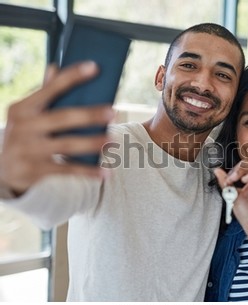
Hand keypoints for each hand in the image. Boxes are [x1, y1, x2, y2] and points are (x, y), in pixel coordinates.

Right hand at [0, 62, 113, 194]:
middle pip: (62, 118)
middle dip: (89, 115)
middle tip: (113, 112)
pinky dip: (87, 172)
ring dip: (93, 143)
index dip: (72, 77)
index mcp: (23, 108)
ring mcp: (28, 150)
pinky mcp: (34, 171)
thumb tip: (55, 67)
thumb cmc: (23, 134)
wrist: (0, 168)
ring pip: (67, 145)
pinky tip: (105, 173)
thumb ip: (43, 94)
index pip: (50, 88)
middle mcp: (24, 127)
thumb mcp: (26, 114)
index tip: (94, 67)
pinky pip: (67, 170)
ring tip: (113, 141)